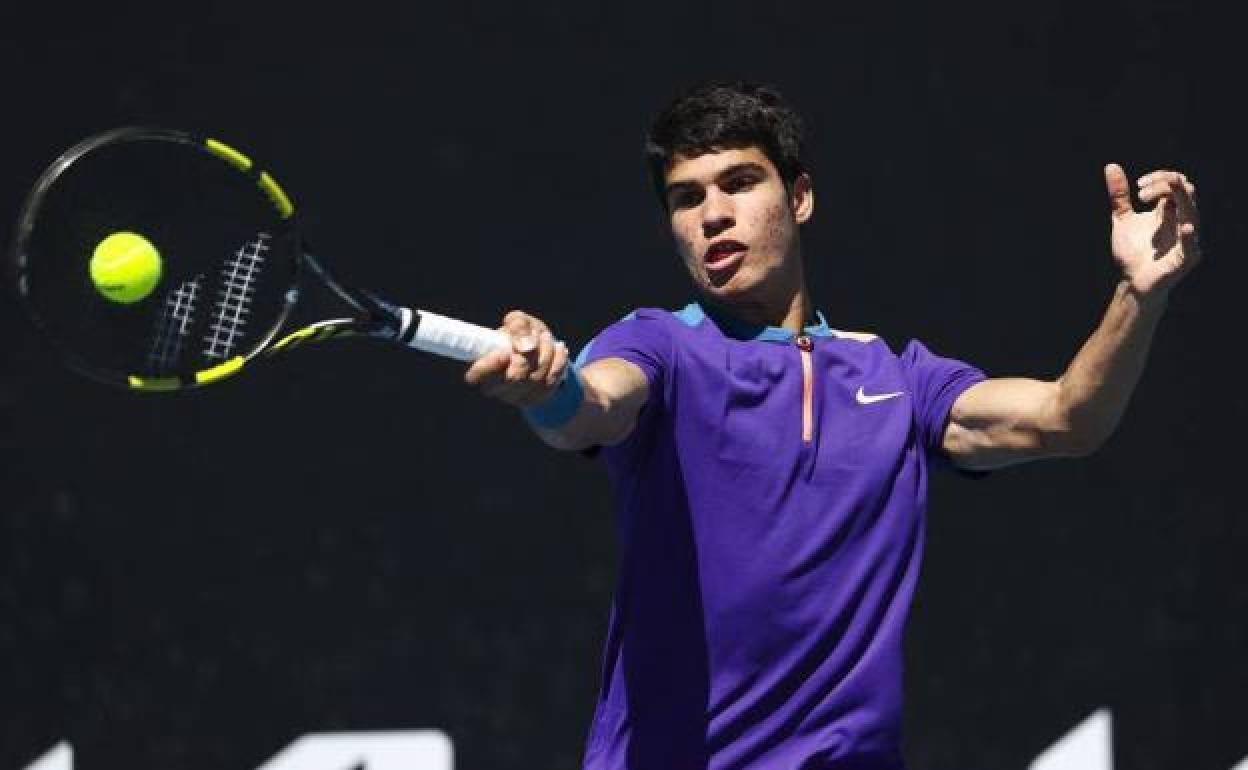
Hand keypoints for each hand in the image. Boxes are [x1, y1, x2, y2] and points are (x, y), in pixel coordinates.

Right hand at [463, 310, 568, 407]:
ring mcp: (516, 396)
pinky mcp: (535, 399)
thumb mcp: (518, 321)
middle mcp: (496, 387)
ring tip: (548, 338)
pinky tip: (559, 350)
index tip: (505, 353)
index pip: (476, 374)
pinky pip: (551, 382)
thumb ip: (518, 324)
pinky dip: (558, 362)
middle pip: (514, 377)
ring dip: (547, 354)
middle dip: (531, 354)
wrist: (540, 349)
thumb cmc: (522, 334)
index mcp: (482, 367)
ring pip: (535, 379)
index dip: (490, 366)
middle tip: (539, 336)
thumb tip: (525, 345)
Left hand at [1104, 163, 1201, 299]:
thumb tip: (1110, 166)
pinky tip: (1184, 228)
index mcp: (1171, 210)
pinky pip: (1192, 244)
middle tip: (1140, 195)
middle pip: (1187, 192)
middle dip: (1165, 186)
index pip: (1176, 183)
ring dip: (1177, 201)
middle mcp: (1182, 220)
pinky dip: (1189, 235)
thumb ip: (1119, 196)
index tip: (1138, 186)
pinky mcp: (1187, 257)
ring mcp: (1187, 238)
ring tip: (1155, 198)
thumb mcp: (1122, 219)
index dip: (1160, 178)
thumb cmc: (1132, 252)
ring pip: (1192, 213)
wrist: (1132, 282)